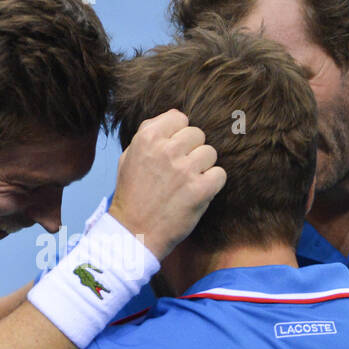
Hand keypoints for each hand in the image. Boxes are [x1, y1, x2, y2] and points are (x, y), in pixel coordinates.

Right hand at [109, 109, 225, 259]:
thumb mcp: (128, 157)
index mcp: (147, 138)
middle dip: (192, 151)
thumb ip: (149, 133)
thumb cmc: (132, 194)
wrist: (134, 232)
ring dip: (202, 168)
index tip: (172, 151)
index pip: (179, 118)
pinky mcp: (200, 189)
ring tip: (187, 183)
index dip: (178, 135)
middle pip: (198, 134)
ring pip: (210, 153)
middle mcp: (166, 150)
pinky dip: (212, 184)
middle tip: (180, 171)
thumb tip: (175, 116)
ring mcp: (184, 169)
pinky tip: (197, 193)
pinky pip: (220, 174)